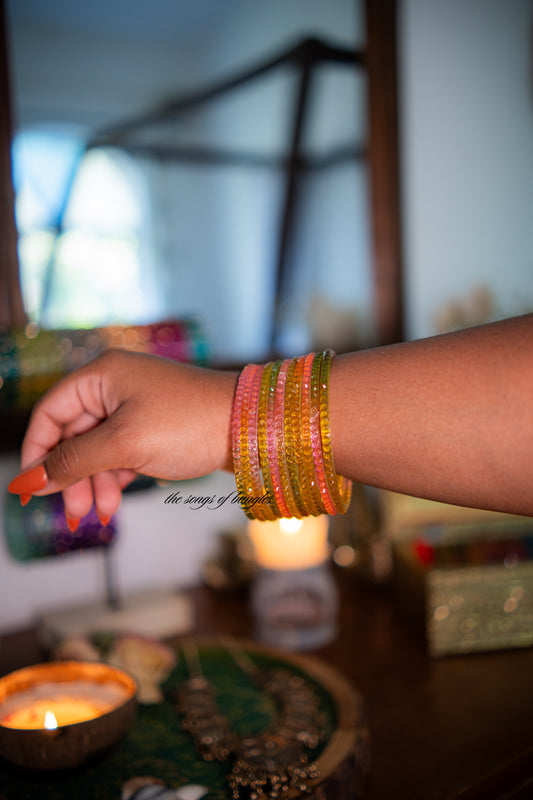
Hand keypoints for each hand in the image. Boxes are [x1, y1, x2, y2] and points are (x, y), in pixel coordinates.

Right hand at [8, 349, 236, 526]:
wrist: (249, 427)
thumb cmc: (189, 424)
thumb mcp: (124, 445)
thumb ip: (74, 461)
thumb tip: (31, 479)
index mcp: (102, 375)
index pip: (50, 412)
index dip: (37, 451)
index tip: (33, 489)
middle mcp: (114, 384)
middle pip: (73, 434)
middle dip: (72, 475)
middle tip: (77, 511)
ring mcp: (134, 404)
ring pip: (96, 448)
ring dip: (94, 482)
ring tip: (104, 512)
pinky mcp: (152, 423)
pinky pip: (118, 451)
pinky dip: (114, 476)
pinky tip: (116, 500)